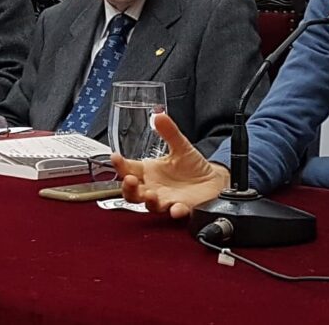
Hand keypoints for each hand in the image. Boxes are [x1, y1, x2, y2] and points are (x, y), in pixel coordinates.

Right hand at [112, 113, 229, 217]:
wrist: (212, 181)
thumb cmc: (192, 167)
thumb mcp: (181, 146)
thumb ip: (169, 132)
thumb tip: (159, 115)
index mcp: (149, 172)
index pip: (128, 169)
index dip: (119, 165)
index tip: (115, 157)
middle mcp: (153, 188)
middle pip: (132, 192)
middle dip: (128, 188)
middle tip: (129, 179)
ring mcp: (166, 200)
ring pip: (149, 205)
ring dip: (148, 201)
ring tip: (150, 194)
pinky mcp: (182, 208)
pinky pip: (176, 212)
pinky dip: (176, 211)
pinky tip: (176, 208)